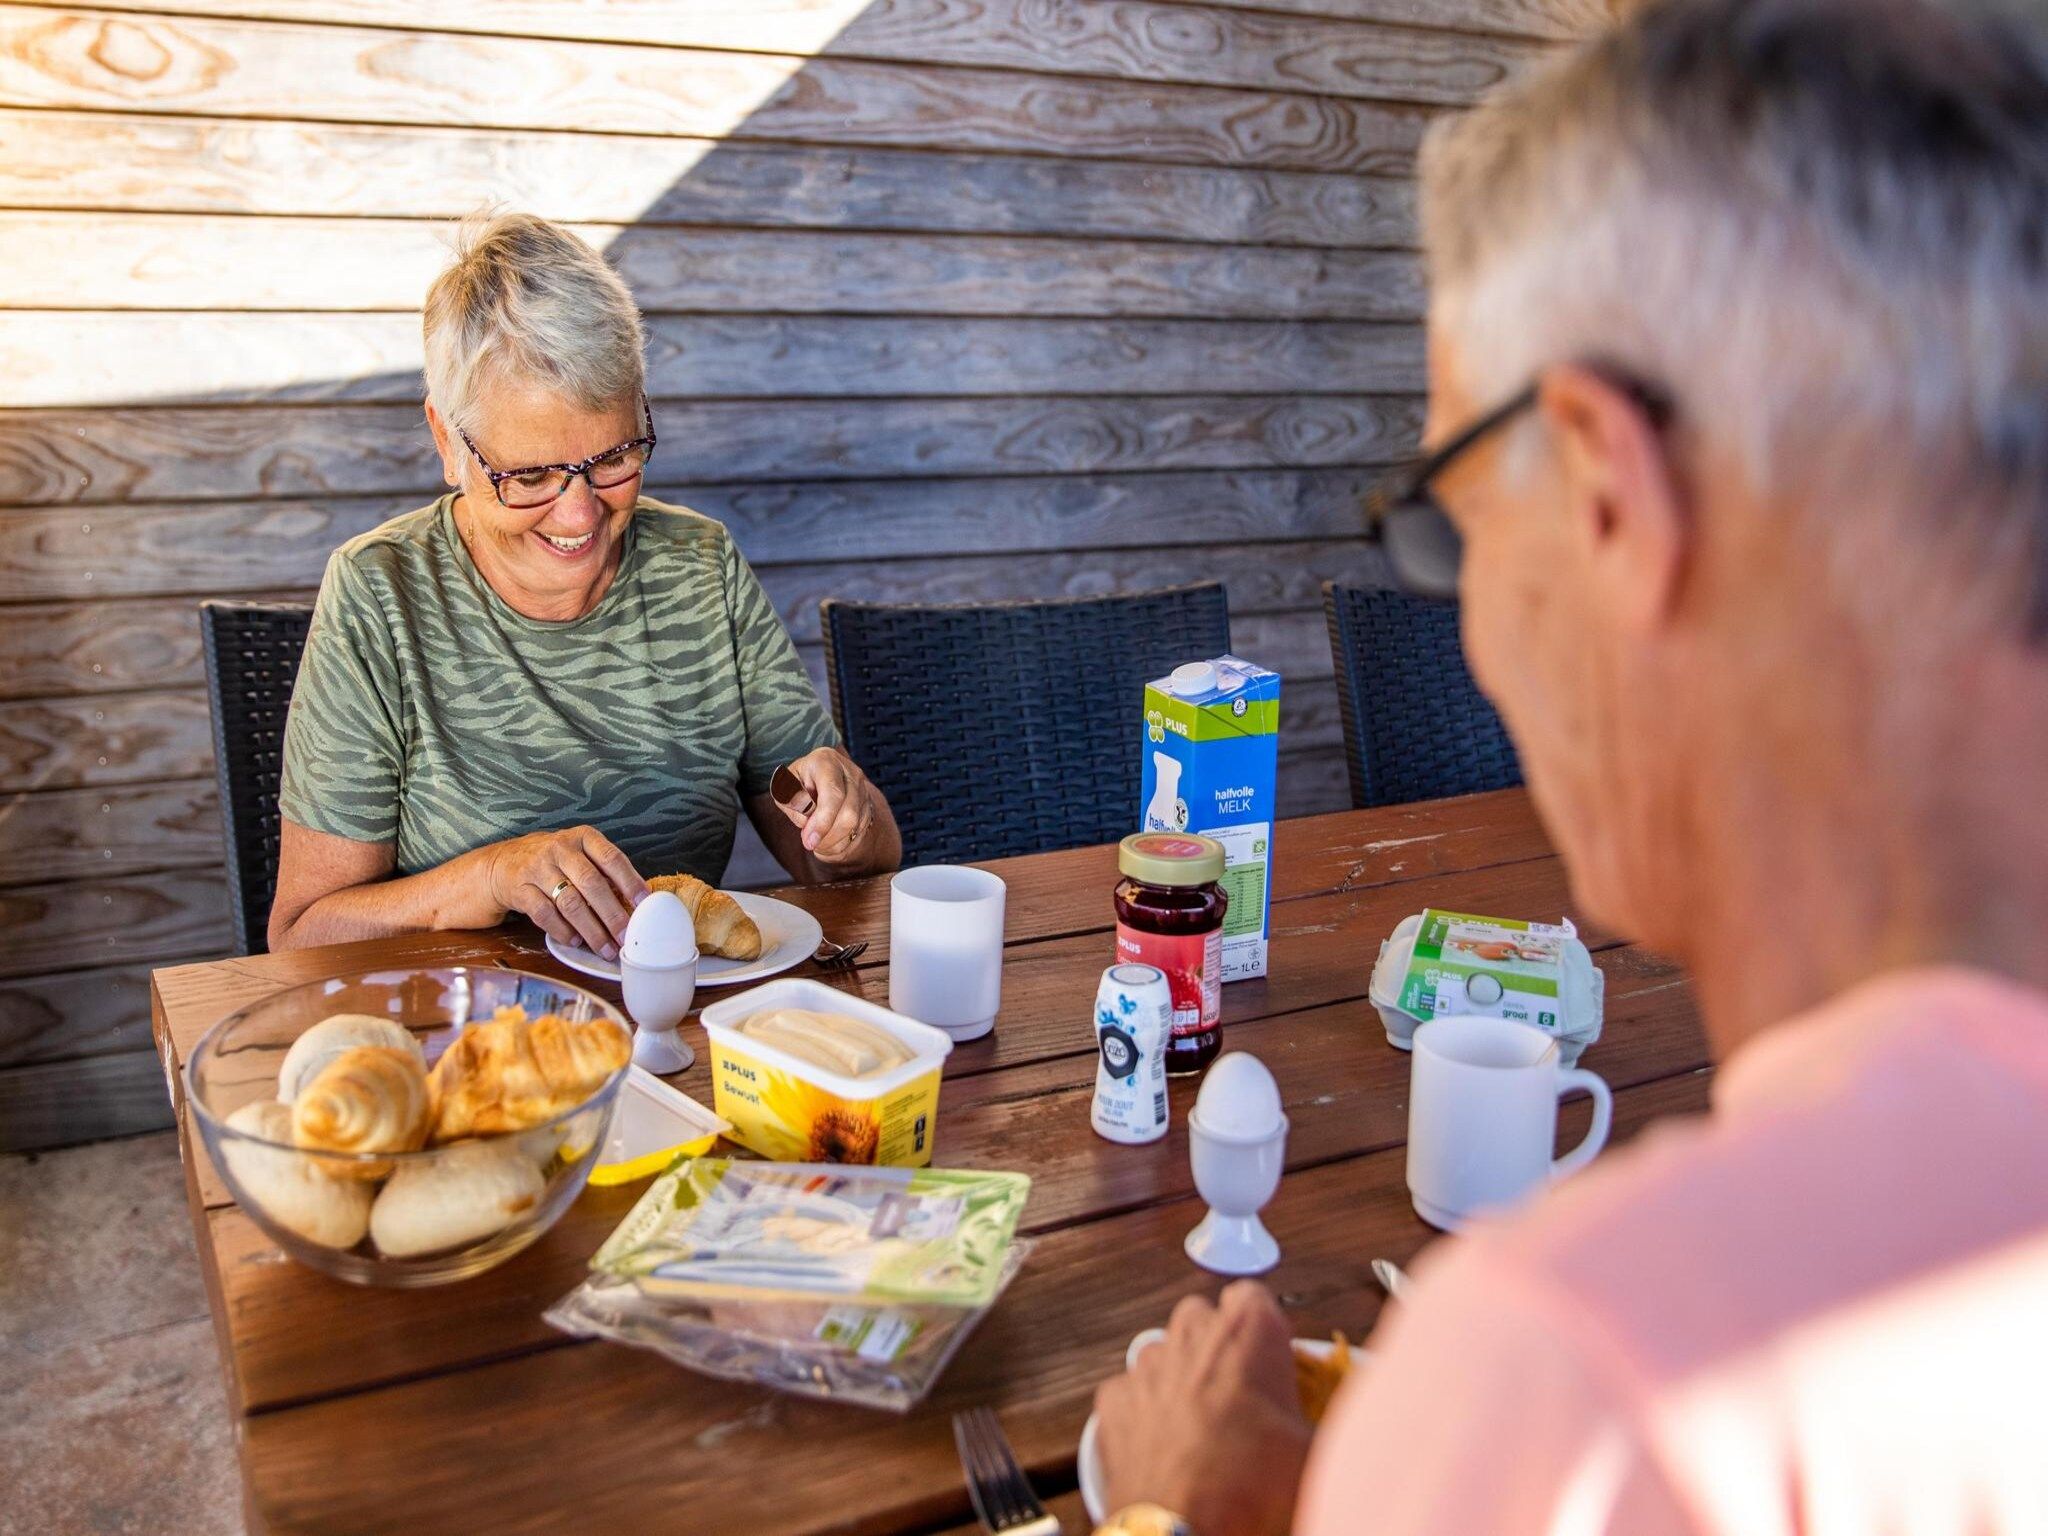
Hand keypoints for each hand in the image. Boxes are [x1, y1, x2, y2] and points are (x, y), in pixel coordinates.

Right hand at [483, 825, 648, 959]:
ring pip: (570, 902)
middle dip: (612, 914)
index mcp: (582, 837)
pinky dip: (562, 930)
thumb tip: (634, 904)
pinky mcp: (519, 889)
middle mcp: (560, 848)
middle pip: (592, 883)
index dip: (630, 882)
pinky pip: (545, 914)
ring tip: (605, 948)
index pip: (612, 858)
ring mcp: (537, 868)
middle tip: (626, 937)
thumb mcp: (577, 854)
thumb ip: (602, 872)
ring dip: (591, 930)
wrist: (501, 864)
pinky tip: (575, 941)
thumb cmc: (551, 862)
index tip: (644, 904)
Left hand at [778, 747, 883, 864]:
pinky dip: (841, 843)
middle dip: (828, 836)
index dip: (823, 821)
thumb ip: (791, 803)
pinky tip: (827, 840)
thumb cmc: (796, 782)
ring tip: (816, 842)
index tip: (809, 841)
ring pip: (855, 825)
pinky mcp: (867, 805)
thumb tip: (806, 821)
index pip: (833, 794)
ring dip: (833, 842)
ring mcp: (862, 789)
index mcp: (826, 761)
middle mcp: (850, 772)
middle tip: (809, 844)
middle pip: (849, 814)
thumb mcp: (783, 788)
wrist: (815, 778)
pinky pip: (858, 831)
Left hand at [1095, 1283, 1311, 1535]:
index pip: (1254, 1296)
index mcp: (1248, 1329)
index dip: (1262, 1329)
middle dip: (1219, 1348)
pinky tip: (1167, 1446)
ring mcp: (1147, 1362)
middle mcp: (1193, 1332)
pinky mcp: (1113, 1398)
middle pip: (1205, 1319)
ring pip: (1166, 1353)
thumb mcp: (1314, 1453)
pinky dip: (1146, 1412)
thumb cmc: (1251, 1484)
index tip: (1270, 1358)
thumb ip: (1325, 1422)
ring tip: (1204, 1427)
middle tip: (1240, 1396)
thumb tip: (1343, 1432)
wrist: (1183, 1527)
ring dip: (1182, 1378)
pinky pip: (1133, 1392)